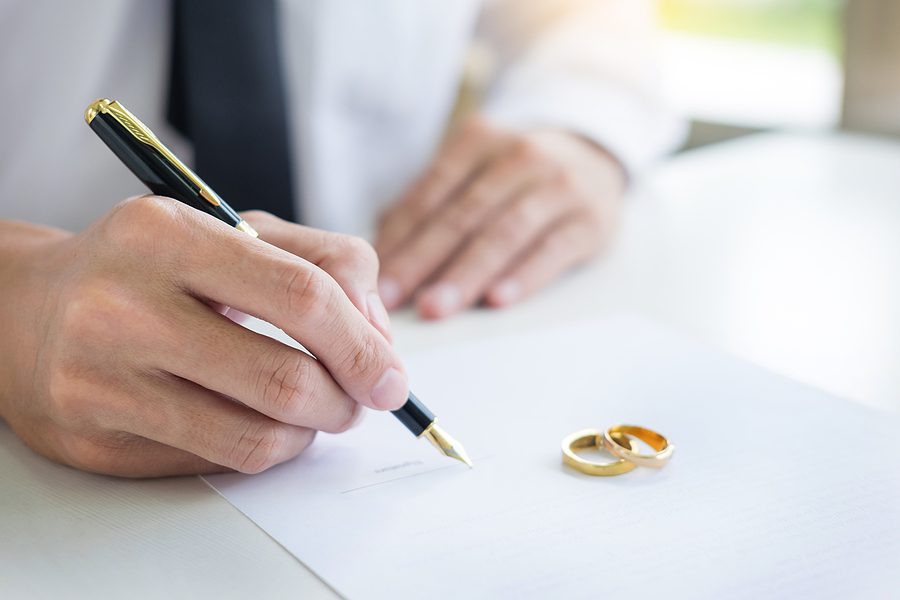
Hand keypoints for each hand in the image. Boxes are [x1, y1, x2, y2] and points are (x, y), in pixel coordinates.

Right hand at [0, 198, 404, 476]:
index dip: (363, 344)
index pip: (302, 295)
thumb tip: (378, 337)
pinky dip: (264, 448)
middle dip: (347, 401)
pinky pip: (216, 462)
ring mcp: (100, 379)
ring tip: (313, 410)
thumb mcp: (236, 234)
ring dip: (310, 433)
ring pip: (257, 437)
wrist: (30, 311)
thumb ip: (325, 262)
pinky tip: (260, 422)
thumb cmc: (153, 269)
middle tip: (359, 400)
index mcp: (166, 234)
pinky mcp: (94, 438)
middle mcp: (122, 306)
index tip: (392, 375)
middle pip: (286, 379)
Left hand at [375, 116, 625, 318]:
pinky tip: (497, 300)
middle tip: (392, 300)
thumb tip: (379, 249)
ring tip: (436, 307)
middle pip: (463, 215)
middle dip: (423, 261)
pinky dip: (524, 276)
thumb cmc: (515, 176)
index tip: (373, 281)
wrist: (594, 155)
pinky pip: (553, 249)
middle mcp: (520, 156)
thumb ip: (429, 203)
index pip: (431, 194)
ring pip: (505, 233)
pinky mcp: (591, 219)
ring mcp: (559, 185)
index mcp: (478, 141)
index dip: (400, 239)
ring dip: (466, 274)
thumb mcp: (473, 171)